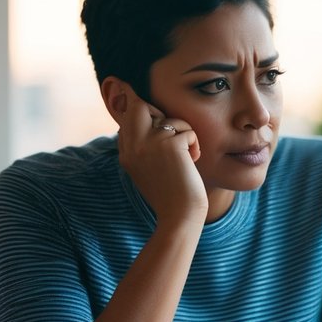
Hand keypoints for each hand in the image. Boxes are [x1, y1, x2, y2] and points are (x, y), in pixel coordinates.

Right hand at [115, 95, 206, 226]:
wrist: (179, 215)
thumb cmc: (169, 196)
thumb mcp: (146, 171)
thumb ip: (143, 149)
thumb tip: (154, 123)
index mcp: (126, 154)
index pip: (128, 121)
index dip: (142, 117)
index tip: (148, 116)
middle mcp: (134, 145)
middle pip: (137, 106)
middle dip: (156, 110)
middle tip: (169, 127)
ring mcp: (149, 143)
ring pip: (170, 119)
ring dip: (183, 134)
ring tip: (187, 155)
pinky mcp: (170, 144)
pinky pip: (187, 131)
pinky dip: (194, 144)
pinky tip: (193, 160)